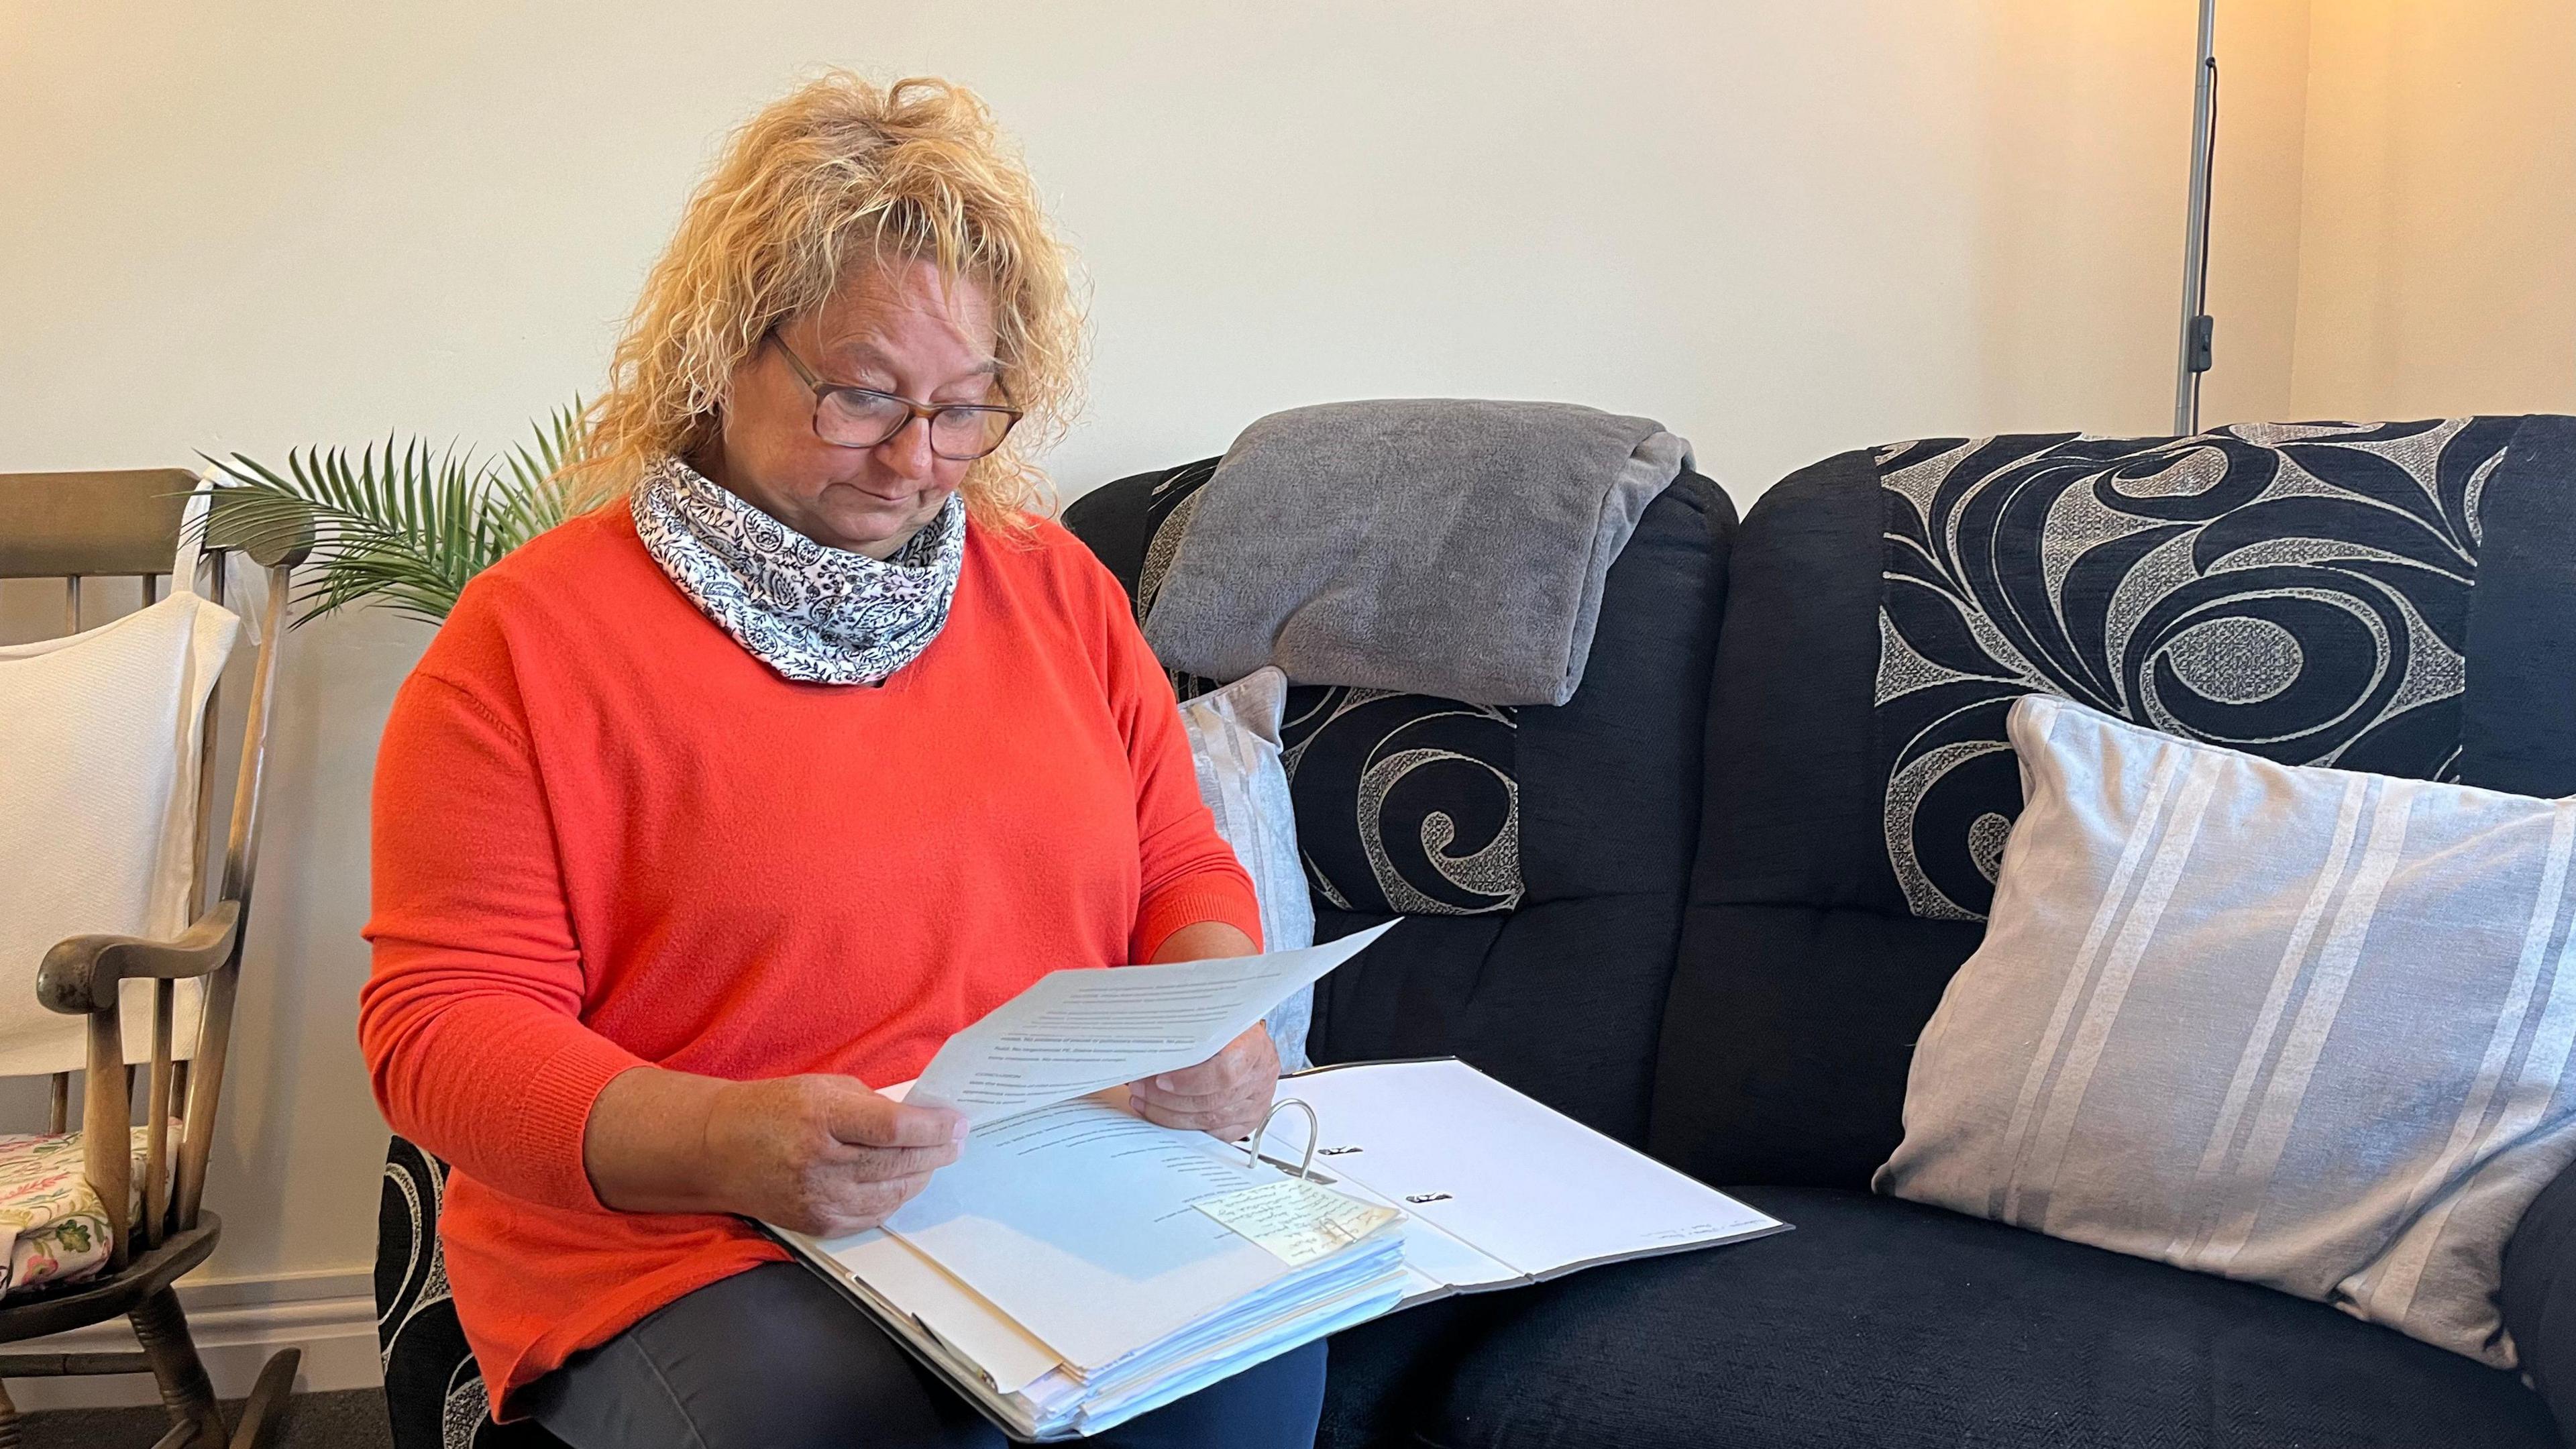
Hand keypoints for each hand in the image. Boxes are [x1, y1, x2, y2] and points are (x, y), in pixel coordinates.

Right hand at [704, 1075, 966, 1235]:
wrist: (718, 1149)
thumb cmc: (774, 1109)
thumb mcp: (824, 1088)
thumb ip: (872, 1105)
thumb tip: (921, 1119)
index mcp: (822, 1118)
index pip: (894, 1128)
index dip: (934, 1127)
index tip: (958, 1122)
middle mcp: (820, 1162)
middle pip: (898, 1163)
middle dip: (937, 1152)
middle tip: (956, 1141)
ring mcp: (818, 1198)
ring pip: (892, 1193)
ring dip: (921, 1176)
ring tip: (934, 1159)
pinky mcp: (817, 1223)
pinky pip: (873, 1215)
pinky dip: (895, 1198)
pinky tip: (904, 1182)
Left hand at [1127, 1025, 1278, 1139]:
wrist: (1254, 1043)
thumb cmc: (1232, 1029)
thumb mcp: (1215, 1020)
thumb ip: (1190, 1032)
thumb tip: (1151, 1045)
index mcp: (1253, 1047)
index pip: (1223, 1072)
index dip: (1188, 1081)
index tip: (1160, 1079)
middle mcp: (1259, 1078)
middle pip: (1212, 1101)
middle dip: (1168, 1099)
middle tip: (1141, 1089)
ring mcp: (1256, 1103)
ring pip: (1210, 1121)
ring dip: (1171, 1115)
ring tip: (1145, 1102)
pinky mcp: (1249, 1120)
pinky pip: (1214, 1133)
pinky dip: (1186, 1128)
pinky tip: (1165, 1116)